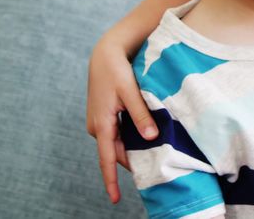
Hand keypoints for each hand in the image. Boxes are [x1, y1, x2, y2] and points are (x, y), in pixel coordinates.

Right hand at [86, 37, 156, 203]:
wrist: (104, 54)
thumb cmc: (116, 71)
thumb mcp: (131, 92)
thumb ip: (141, 115)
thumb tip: (151, 138)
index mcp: (102, 125)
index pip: (107, 159)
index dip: (111, 180)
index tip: (115, 199)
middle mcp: (97, 127)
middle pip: (117, 153)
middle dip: (133, 161)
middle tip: (157, 166)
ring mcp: (99, 123)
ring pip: (118, 143)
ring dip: (133, 148)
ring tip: (154, 151)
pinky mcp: (103, 117)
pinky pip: (117, 134)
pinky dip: (130, 137)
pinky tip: (145, 135)